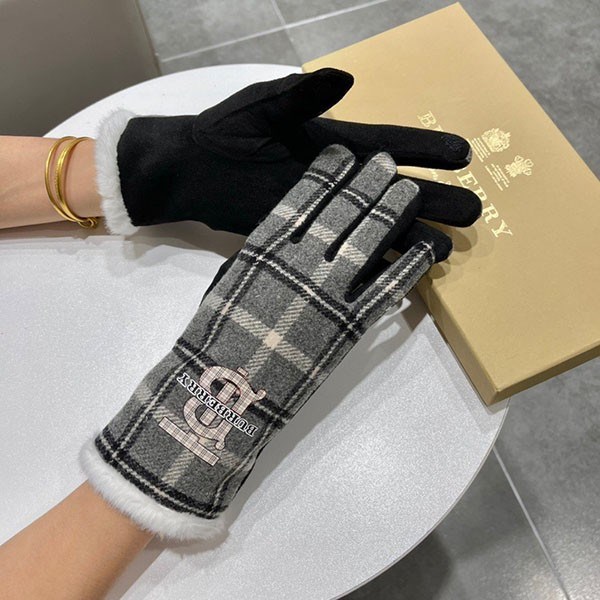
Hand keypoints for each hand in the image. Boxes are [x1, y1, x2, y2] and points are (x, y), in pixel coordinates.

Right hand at [83, 146, 450, 540]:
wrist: (225, 393)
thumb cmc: (216, 337)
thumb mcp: (230, 283)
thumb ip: (260, 257)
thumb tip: (284, 240)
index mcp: (266, 247)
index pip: (303, 197)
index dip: (328, 172)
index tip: (344, 152)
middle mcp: (302, 260)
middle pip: (341, 210)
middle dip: (365, 181)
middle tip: (383, 162)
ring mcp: (329, 291)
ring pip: (368, 240)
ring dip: (392, 210)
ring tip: (410, 188)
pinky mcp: (351, 324)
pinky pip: (387, 288)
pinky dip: (409, 265)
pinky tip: (426, 245)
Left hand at [96, 68, 479, 259]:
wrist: (194, 171)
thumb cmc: (226, 132)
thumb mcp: (264, 107)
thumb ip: (302, 97)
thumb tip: (346, 78)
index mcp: (334, 144)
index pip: (389, 145)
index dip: (425, 148)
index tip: (464, 153)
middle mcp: (337, 180)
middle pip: (394, 190)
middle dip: (433, 198)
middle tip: (474, 210)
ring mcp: (324, 211)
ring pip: (376, 225)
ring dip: (411, 236)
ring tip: (449, 248)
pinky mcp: (305, 236)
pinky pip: (345, 251)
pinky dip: (371, 260)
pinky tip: (395, 271)